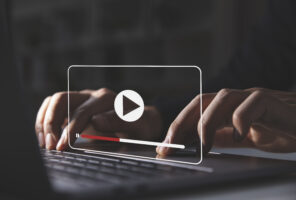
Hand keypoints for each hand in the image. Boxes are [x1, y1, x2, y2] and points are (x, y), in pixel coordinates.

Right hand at [35, 88, 162, 150]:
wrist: (140, 120)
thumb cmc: (139, 124)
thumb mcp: (137, 125)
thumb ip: (119, 121)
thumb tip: (96, 120)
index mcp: (106, 99)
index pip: (82, 111)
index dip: (70, 130)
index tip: (63, 146)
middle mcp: (92, 96)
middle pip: (62, 100)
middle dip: (51, 123)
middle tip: (51, 146)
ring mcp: (82, 99)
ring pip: (54, 101)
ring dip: (45, 121)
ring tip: (45, 142)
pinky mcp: (76, 106)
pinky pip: (54, 106)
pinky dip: (45, 119)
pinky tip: (46, 136)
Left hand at [156, 88, 295, 154]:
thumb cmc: (281, 129)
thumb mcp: (246, 138)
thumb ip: (225, 137)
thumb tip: (201, 144)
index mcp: (229, 106)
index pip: (196, 110)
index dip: (178, 126)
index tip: (165, 147)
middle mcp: (238, 98)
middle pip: (201, 101)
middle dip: (181, 123)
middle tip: (170, 146)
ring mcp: (254, 97)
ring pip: (222, 98)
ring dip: (207, 123)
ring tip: (205, 146)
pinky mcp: (273, 101)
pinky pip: (253, 103)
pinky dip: (241, 119)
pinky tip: (240, 136)